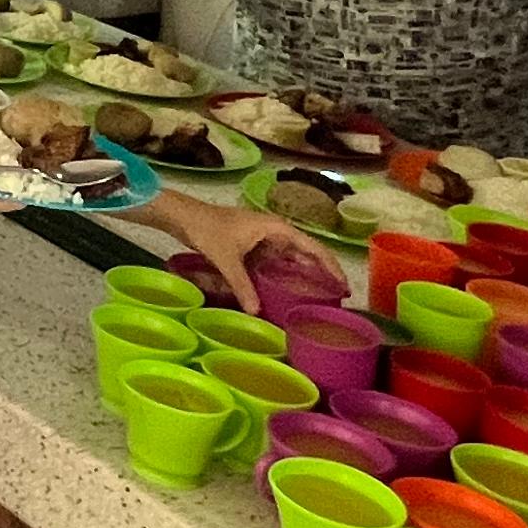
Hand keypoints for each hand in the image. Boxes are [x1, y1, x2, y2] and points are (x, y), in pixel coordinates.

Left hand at [161, 199, 323, 314]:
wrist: (183, 216)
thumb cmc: (207, 230)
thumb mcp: (226, 259)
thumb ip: (242, 286)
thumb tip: (257, 311)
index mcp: (276, 228)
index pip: (313, 247)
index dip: (331, 266)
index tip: (344, 286)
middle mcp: (275, 231)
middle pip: (306, 252)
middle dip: (322, 272)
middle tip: (337, 297)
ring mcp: (263, 237)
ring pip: (291, 257)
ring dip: (304, 273)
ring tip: (318, 296)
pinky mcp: (252, 244)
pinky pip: (275, 261)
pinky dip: (284, 274)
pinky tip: (287, 291)